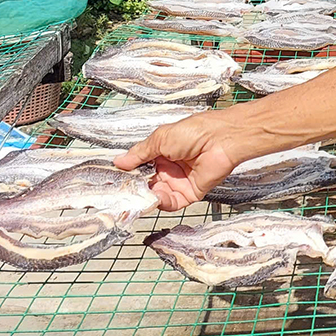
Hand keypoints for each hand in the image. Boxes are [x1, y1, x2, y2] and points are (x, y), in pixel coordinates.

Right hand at [114, 109, 238, 210]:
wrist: (221, 139)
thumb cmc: (194, 132)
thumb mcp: (161, 138)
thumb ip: (140, 153)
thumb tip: (119, 161)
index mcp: (162, 153)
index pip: (141, 167)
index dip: (129, 174)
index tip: (114, 180)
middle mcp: (170, 168)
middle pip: (147, 184)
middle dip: (136, 188)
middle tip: (122, 192)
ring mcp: (179, 182)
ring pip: (157, 195)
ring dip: (147, 196)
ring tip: (138, 195)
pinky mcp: (190, 193)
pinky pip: (172, 203)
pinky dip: (161, 202)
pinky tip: (154, 197)